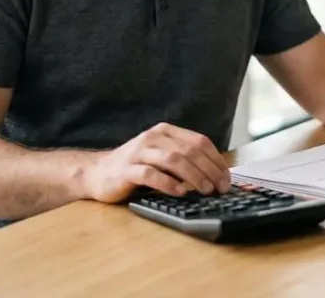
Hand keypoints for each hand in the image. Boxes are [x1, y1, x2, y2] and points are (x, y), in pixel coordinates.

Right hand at [83, 123, 230, 201]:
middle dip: (210, 170)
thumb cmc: (135, 168)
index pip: (199, 142)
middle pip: (189, 151)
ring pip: (173, 159)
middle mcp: (153, 137)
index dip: (217, 160)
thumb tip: (216, 175)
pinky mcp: (126, 170)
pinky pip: (150, 174)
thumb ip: (184, 160)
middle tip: (221, 187)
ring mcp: (138, 152)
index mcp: (166, 132)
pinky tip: (180, 192)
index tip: (227, 178)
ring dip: (194, 176)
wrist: (97, 173)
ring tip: (205, 190)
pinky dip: (168, 184)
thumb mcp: (162, 158)